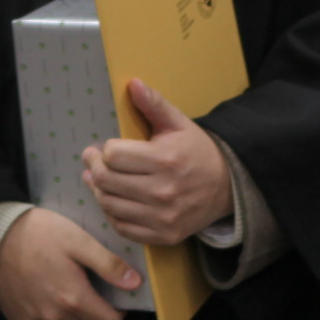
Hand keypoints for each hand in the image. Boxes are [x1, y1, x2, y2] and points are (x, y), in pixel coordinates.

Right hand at [0, 205, 142, 319]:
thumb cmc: (37, 233)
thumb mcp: (77, 240)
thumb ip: (108, 264)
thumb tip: (135, 284)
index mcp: (74, 299)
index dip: (118, 309)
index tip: (112, 290)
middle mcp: (55, 317)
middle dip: (95, 308)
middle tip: (88, 280)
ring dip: (72, 309)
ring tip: (64, 279)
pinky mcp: (19, 318)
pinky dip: (50, 309)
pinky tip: (42, 284)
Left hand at [82, 79, 230, 245]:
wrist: (226, 186)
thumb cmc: (196, 150)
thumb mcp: (178, 123)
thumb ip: (153, 104)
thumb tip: (133, 83)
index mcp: (165, 160)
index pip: (112, 156)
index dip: (103, 151)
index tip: (101, 148)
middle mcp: (163, 191)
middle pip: (106, 181)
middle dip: (93, 168)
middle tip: (92, 162)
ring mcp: (163, 217)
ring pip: (109, 205)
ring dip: (99, 191)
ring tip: (99, 180)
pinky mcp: (164, 235)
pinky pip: (122, 227)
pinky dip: (112, 214)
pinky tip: (115, 201)